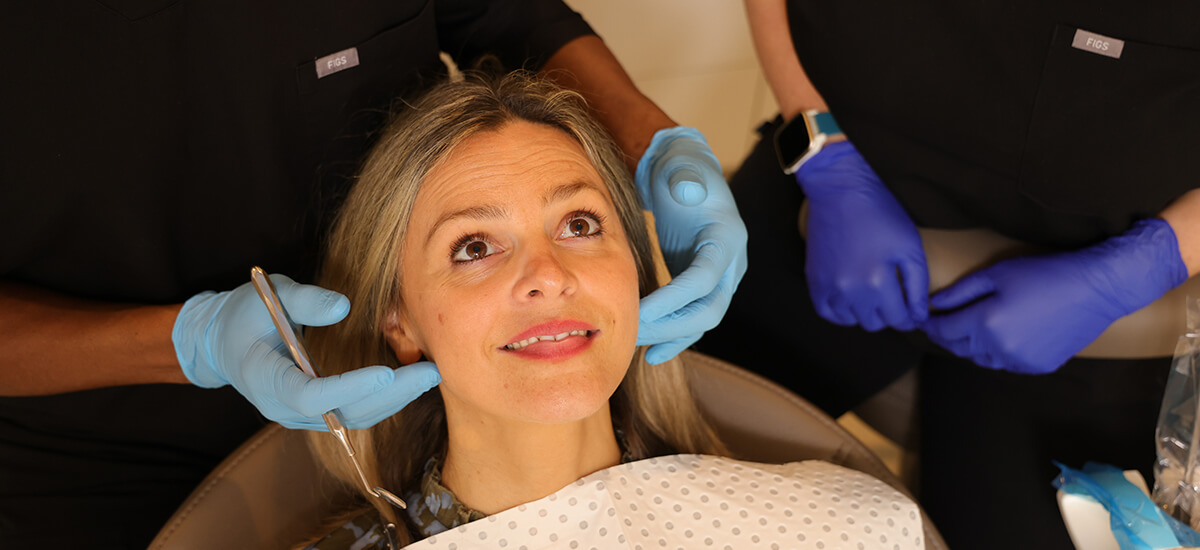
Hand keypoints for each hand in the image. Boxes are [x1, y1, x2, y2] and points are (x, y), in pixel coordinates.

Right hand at [173, 273, 439, 429]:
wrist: (222, 342)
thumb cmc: (244, 314)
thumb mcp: (269, 295)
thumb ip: (305, 301)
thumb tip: (344, 307)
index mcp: (266, 380)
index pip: (310, 395)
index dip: (348, 388)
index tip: (384, 373)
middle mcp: (284, 407)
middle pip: (343, 413)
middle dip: (390, 395)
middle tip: (429, 373)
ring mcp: (300, 415)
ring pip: (353, 418)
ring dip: (394, 400)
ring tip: (430, 376)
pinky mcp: (316, 413)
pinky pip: (353, 413)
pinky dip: (384, 400)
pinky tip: (411, 381)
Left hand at [634, 127, 748, 363]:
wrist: (683, 170)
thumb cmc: (679, 166)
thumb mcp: (681, 166)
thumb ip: (684, 178)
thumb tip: (688, 192)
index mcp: (727, 237)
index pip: (703, 280)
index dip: (672, 299)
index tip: (638, 310)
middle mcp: (731, 263)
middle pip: (708, 310)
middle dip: (670, 326)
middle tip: (631, 332)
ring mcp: (720, 277)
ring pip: (702, 321)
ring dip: (670, 337)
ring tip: (635, 346)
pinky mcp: (703, 284)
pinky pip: (693, 319)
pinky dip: (673, 336)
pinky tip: (650, 352)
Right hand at [798, 141, 927, 330]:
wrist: (839, 190)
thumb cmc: (880, 213)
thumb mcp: (910, 246)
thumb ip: (918, 286)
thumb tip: (918, 316)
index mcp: (878, 281)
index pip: (899, 319)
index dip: (909, 315)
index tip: (911, 306)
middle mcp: (850, 290)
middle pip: (875, 323)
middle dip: (888, 313)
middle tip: (892, 294)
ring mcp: (828, 286)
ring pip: (852, 320)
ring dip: (865, 312)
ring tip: (872, 292)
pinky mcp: (814, 281)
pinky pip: (828, 313)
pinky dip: (841, 311)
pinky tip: (851, 298)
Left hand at [921, 218, 1186, 373]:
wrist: (1096, 289)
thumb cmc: (1045, 274)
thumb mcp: (997, 274)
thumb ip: (961, 291)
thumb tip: (935, 303)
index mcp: (986, 324)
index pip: (944, 330)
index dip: (931, 324)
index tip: (923, 318)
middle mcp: (1000, 349)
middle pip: (960, 347)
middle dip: (948, 335)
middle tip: (942, 323)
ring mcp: (1020, 362)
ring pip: (982, 359)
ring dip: (972, 346)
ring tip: (969, 329)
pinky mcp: (1038, 367)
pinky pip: (1006, 363)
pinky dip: (997, 353)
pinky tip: (1001, 337)